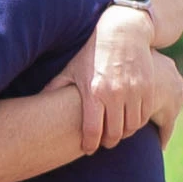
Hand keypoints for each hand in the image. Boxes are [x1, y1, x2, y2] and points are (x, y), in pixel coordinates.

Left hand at [69, 4, 163, 150]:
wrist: (123, 32)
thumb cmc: (92, 52)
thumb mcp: (72, 69)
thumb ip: (55, 88)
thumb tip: (34, 104)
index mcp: (93, 92)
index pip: (92, 131)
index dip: (90, 145)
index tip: (87, 149)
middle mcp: (115, 94)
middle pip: (114, 134)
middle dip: (107, 142)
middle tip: (103, 143)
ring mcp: (134, 91)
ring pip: (131, 127)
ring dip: (124, 134)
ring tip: (116, 132)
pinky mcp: (148, 87)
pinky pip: (144, 115)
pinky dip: (137, 123)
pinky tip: (129, 120)